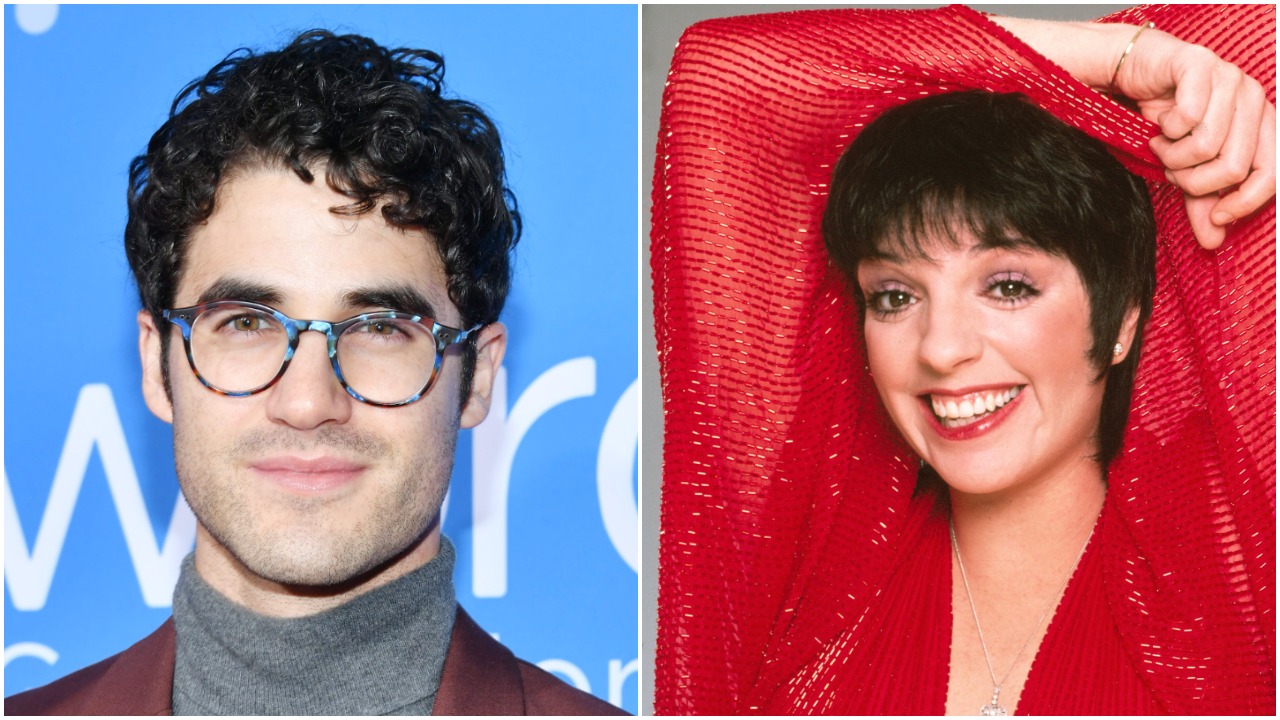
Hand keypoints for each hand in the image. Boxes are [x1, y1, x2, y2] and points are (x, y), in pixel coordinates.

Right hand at [1114, 29, 1274, 249]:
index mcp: (1262, 123)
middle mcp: (1254, 98)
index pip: (1271, 174)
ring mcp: (1230, 78)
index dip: (1243, 202)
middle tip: (1172, 170)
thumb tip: (1213, 242)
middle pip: (1233, 167)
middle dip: (1192, 180)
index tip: (1214, 215)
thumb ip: (1202, 203)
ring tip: (1161, 146)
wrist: (1135, 74)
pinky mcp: (1201, 65)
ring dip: (1173, 156)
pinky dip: (1166, 130)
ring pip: (1207, 145)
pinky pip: (1188, 116)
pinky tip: (1160, 124)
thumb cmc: (1166, 121)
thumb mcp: (1187, 169)